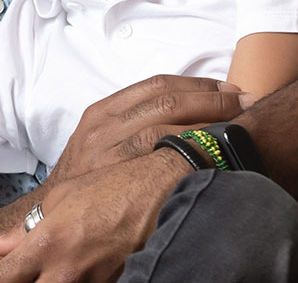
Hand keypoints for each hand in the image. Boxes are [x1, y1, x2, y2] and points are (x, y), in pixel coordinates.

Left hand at [0, 149, 185, 281]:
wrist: (161, 193)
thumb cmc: (110, 189)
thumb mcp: (61, 199)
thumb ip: (26, 228)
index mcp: (45, 245)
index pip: (3, 280)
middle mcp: (65, 271)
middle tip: (20, 275)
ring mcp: (92, 282)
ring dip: (48, 282)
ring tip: (51, 269)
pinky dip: (76, 282)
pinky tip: (75, 271)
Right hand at [45, 74, 247, 184]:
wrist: (51, 214)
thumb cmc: (87, 178)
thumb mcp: (100, 140)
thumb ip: (133, 122)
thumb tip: (190, 111)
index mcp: (102, 111)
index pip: (157, 85)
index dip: (198, 84)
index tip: (228, 89)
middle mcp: (103, 126)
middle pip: (167, 100)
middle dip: (212, 99)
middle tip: (247, 102)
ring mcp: (108, 151)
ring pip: (167, 125)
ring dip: (209, 123)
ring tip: (241, 126)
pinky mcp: (115, 176)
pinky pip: (161, 157)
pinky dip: (193, 150)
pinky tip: (217, 153)